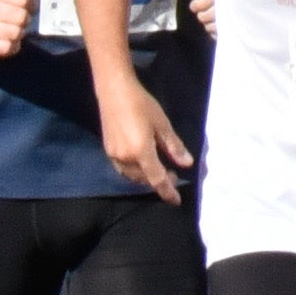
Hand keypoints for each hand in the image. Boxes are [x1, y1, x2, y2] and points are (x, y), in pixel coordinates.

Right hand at [0, 0, 33, 58]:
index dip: (31, 3)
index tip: (28, 7)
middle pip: (22, 17)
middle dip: (25, 20)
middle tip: (20, 21)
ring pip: (16, 33)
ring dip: (19, 33)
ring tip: (13, 31)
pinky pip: (7, 48)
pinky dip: (12, 46)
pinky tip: (8, 42)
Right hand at [100, 76, 194, 202]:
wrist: (114, 93)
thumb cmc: (142, 104)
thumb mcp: (162, 124)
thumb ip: (174, 146)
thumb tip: (187, 163)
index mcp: (141, 152)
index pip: (157, 179)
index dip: (167, 191)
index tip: (176, 201)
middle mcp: (126, 158)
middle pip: (144, 179)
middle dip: (158, 181)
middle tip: (173, 175)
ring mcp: (114, 156)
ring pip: (132, 176)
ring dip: (146, 177)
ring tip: (158, 171)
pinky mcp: (108, 151)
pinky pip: (123, 169)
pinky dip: (135, 172)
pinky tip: (142, 164)